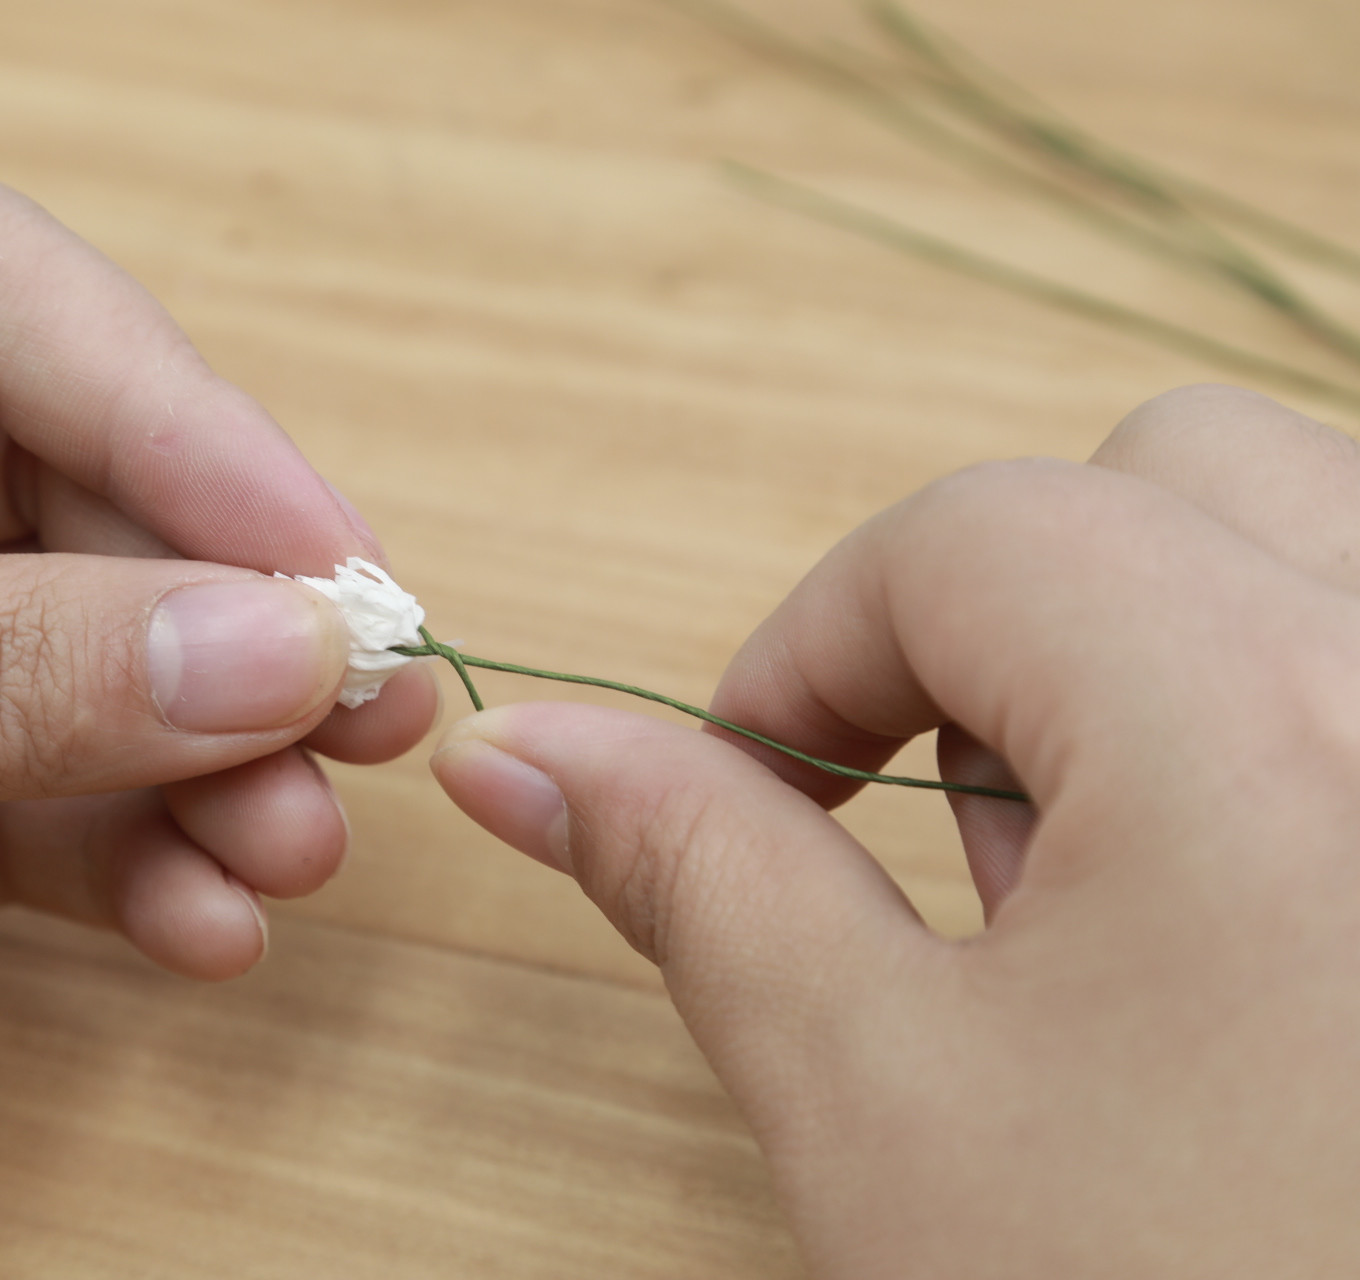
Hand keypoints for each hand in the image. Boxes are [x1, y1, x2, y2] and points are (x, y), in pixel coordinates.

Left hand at [0, 152, 435, 1075]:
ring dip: (191, 758)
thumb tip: (273, 651)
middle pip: (52, 483)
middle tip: (360, 716)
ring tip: (295, 853)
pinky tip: (196, 922)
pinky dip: (111, 858)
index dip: (166, 404)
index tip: (315, 555)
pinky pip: (5, 802)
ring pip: (52, 661)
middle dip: (208, 614)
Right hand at [432, 385, 1359, 1276]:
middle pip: (1175, 475)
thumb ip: (695, 873)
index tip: (768, 787)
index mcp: (1252, 721)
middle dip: (1015, 617)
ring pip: (1330, 534)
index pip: (974, 535)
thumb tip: (522, 748)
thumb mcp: (887, 1109)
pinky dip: (1315, 701)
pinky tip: (1286, 911)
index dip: (818, 644)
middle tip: (976, 839)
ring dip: (1179, 640)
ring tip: (1147, 889)